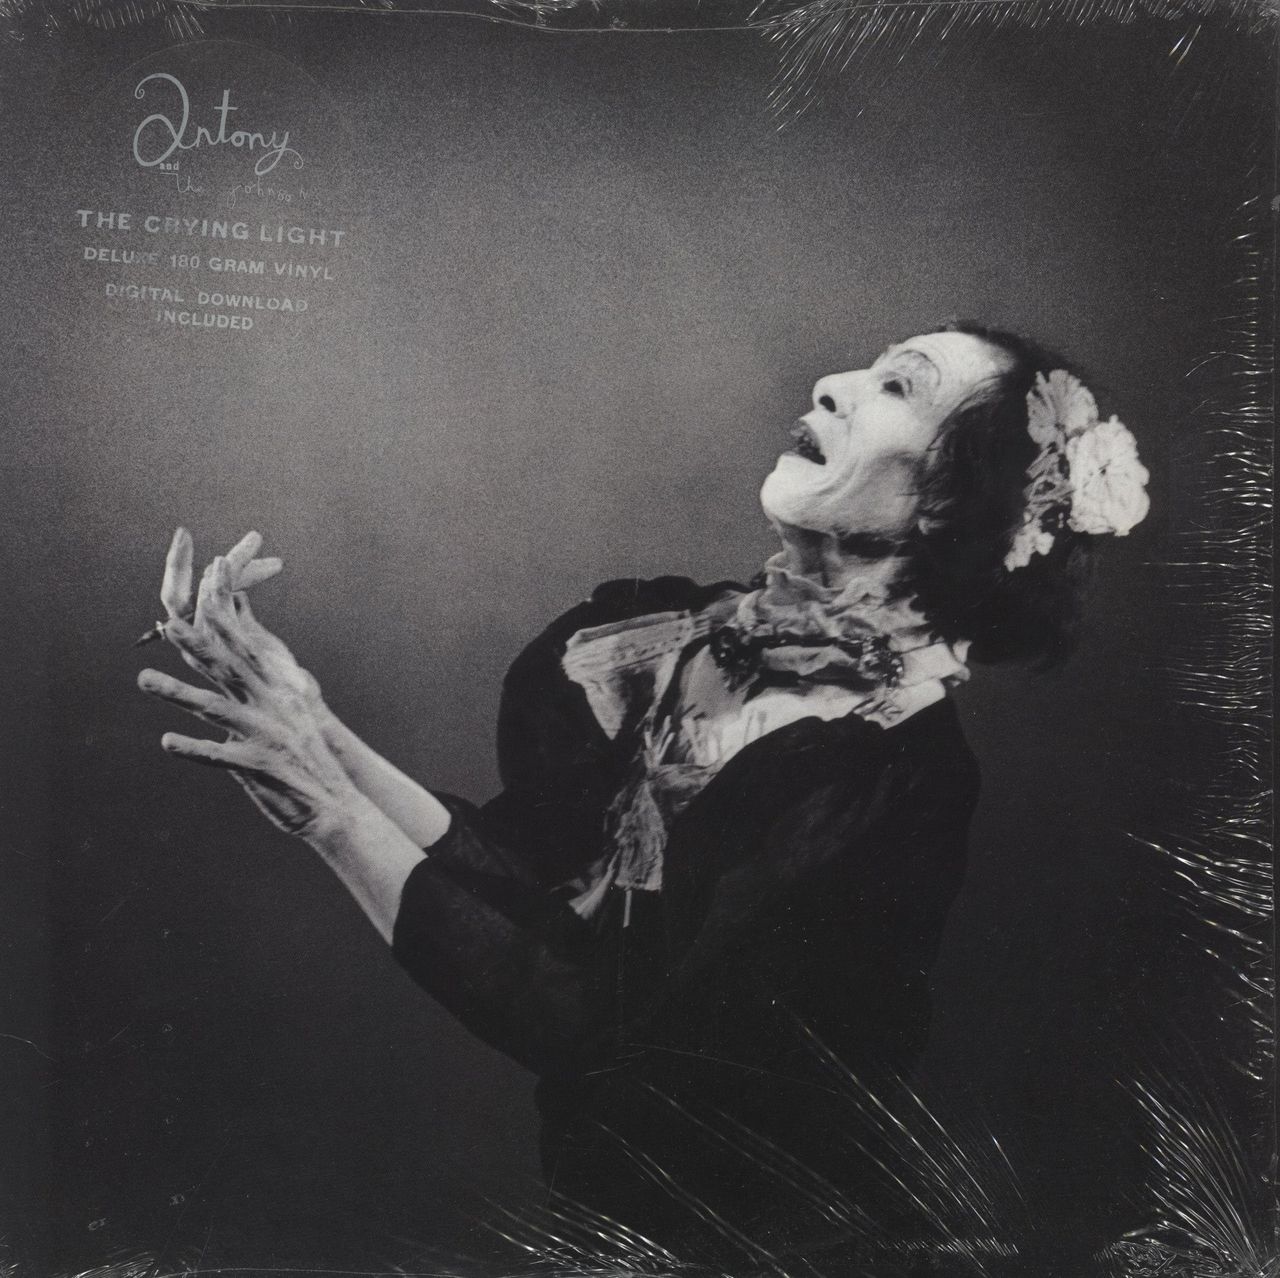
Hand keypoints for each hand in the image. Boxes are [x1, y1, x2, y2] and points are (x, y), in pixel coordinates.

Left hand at [139, 537, 356, 837]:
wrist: (334, 799)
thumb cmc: (308, 747)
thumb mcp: (294, 698)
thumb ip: (264, 663)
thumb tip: (246, 621)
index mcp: (278, 686)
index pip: (244, 644)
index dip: (223, 615)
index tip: (206, 588)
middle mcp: (272, 703)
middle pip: (227, 667)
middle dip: (195, 643)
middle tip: (166, 623)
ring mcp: (264, 733)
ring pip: (215, 707)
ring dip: (178, 692)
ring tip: (144, 679)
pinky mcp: (257, 766)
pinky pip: (218, 756)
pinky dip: (192, 749)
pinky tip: (166, 742)